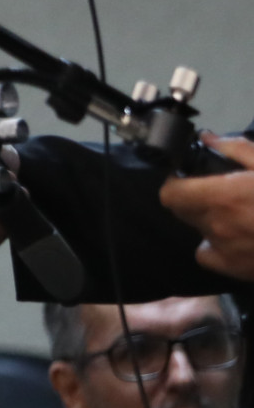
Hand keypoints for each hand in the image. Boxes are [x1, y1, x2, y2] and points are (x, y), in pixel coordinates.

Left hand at [160, 134, 253, 279]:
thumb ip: (235, 149)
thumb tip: (208, 138)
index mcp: (222, 197)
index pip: (170, 195)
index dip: (174, 184)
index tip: (186, 177)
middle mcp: (217, 226)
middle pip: (182, 212)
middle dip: (192, 199)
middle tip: (216, 192)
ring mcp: (226, 250)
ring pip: (199, 232)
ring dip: (208, 221)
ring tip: (234, 214)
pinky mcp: (236, 269)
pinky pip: (209, 256)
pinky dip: (216, 247)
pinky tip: (235, 238)